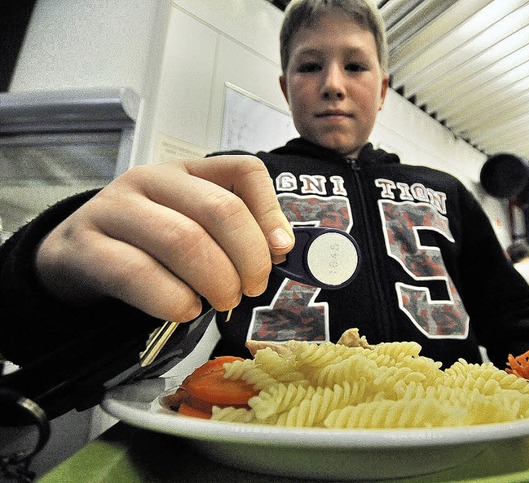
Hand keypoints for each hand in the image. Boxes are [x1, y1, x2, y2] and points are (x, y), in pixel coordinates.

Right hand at [35, 155, 293, 320]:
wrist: (73, 255)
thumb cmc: (146, 243)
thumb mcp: (192, 226)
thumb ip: (235, 232)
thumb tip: (280, 248)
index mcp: (186, 171)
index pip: (244, 170)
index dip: (271, 213)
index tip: (280, 251)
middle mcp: (150, 180)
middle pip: (220, 210)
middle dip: (249, 258)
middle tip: (251, 288)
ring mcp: (114, 209)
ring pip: (183, 240)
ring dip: (216, 281)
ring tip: (222, 302)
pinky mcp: (85, 248)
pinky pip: (138, 274)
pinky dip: (173, 300)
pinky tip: (185, 310)